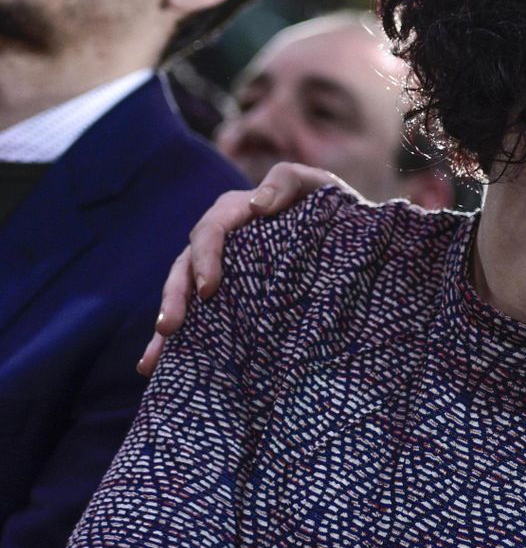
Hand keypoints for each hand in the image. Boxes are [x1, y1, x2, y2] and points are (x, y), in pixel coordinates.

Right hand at [138, 162, 346, 375]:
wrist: (349, 235)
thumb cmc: (332, 206)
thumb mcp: (315, 186)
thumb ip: (287, 182)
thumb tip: (257, 204)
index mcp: (238, 212)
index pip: (211, 231)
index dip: (206, 258)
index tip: (209, 290)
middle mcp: (221, 241)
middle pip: (186, 266)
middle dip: (175, 297)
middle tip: (169, 327)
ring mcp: (221, 269)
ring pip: (182, 293)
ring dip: (167, 321)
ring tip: (155, 357)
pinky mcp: (226, 294)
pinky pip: (195, 314)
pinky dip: (172, 340)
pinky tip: (154, 365)